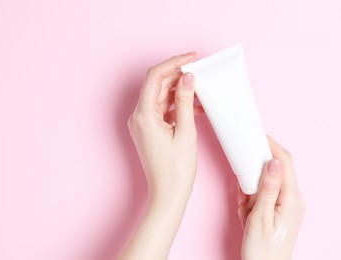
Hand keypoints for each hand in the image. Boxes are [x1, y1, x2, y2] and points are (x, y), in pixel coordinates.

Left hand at [128, 52, 201, 201]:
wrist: (168, 194)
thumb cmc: (176, 169)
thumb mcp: (186, 132)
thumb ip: (186, 101)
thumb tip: (188, 78)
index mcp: (143, 115)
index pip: (155, 77)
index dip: (173, 63)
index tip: (191, 57)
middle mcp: (139, 117)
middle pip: (158, 86)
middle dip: (178, 76)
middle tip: (200, 72)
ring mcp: (143, 123)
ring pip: (162, 97)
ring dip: (180, 92)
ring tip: (201, 91)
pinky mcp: (149, 130)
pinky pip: (163, 110)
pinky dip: (178, 106)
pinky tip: (196, 107)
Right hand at [238, 136, 304, 259]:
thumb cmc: (263, 251)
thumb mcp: (260, 218)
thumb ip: (268, 188)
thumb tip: (274, 162)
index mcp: (292, 199)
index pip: (285, 163)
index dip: (272, 146)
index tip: (258, 136)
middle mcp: (293, 199)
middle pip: (276, 170)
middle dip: (256, 173)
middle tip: (244, 184)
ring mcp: (286, 205)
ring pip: (266, 183)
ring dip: (251, 190)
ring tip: (246, 210)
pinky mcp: (278, 209)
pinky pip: (263, 195)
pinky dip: (251, 199)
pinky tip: (247, 213)